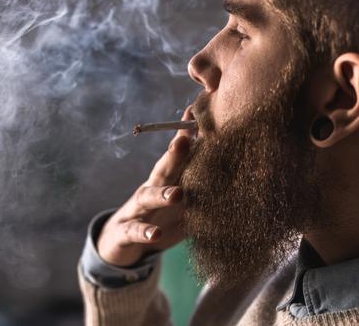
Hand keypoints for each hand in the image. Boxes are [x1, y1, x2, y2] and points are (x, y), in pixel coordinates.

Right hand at [97, 108, 194, 266]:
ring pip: (147, 197)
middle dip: (173, 155)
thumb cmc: (159, 218)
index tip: (195, 115)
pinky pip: (134, 231)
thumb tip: (236, 172)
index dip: (186, 137)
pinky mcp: (126, 232)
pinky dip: (144, 232)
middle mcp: (150, 190)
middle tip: (185, 141)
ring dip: (161, 194)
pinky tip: (155, 235)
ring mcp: (137, 210)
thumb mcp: (182, 203)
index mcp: (166, 181)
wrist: (122, 243)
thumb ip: (202, 188)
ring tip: (177, 195)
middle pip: (163, 169)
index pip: (178, 157)